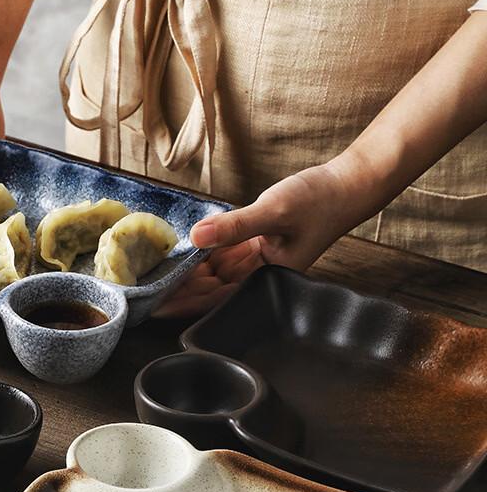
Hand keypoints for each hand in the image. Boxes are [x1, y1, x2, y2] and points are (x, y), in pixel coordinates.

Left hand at [156, 161, 358, 317]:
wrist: (348, 185)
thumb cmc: (319, 201)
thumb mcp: (273, 210)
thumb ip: (234, 225)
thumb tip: (197, 235)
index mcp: (266, 279)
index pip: (216, 299)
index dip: (184, 303)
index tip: (155, 306)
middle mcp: (259, 275)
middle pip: (211, 290)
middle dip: (179, 290)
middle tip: (143, 290)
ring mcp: (257, 260)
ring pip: (214, 273)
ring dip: (188, 273)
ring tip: (154, 274)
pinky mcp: (258, 244)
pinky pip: (225, 254)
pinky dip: (204, 254)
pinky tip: (181, 254)